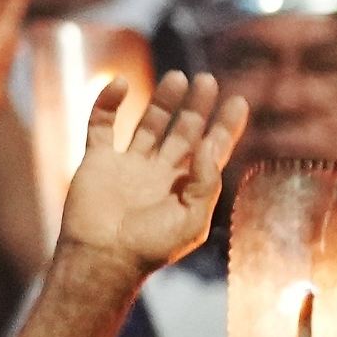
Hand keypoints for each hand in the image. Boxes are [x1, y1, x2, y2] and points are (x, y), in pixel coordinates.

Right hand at [58, 72, 247, 283]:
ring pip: (148, 123)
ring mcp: (128, 165)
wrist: (102, 259)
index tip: (238, 101)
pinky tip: (121, 84)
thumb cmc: (150, 247)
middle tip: (208, 81)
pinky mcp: (97, 161)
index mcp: (185, 188)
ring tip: (179, 77)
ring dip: (162, 100)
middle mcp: (159, 173)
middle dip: (197, 107)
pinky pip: (101, 124)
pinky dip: (107, 103)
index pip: (211, 150)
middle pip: (183, 131)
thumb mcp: (192, 219)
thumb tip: (208, 144)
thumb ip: (206, 181)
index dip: (225, 127)